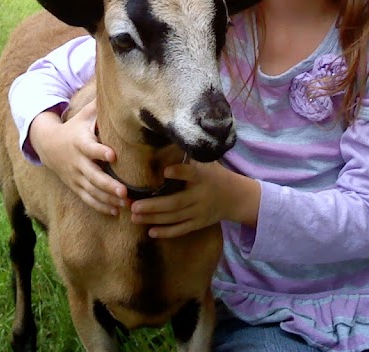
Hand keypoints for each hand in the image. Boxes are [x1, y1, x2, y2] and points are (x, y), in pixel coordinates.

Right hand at [30, 100, 127, 214]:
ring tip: (125, 205)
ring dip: (108, 199)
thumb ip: (99, 106)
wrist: (48, 145)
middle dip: (109, 185)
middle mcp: (77, 162)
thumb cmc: (74, 127)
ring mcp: (75, 177)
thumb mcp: (84, 115)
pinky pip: (87, 198)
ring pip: (91, 191)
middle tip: (125, 192)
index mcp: (80, 142)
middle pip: (93, 176)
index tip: (113, 155)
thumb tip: (116, 85)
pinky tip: (115, 211)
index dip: (101, 152)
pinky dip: (100, 206)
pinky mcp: (75, 186)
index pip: (91, 148)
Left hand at [129, 162, 259, 238]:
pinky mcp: (198, 223)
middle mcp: (200, 195)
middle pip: (176, 203)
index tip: (165, 171)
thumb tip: (170, 137)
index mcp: (202, 176)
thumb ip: (190, 155)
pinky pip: (181, 230)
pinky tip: (150, 232)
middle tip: (133, 205)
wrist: (235, 197)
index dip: (179, 172)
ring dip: (153, 218)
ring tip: (134, 217)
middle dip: (153, 206)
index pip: (191, 173)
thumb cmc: (215, 174)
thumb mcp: (207, 162)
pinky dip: (166, 232)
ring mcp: (199, 212)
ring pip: (174, 218)